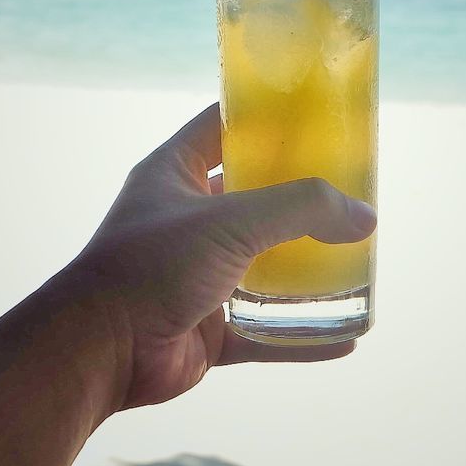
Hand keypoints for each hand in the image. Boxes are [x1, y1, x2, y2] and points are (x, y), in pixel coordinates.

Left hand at [65, 104, 376, 409]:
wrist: (101, 351)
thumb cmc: (152, 266)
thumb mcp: (231, 221)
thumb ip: (299, 210)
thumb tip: (364, 215)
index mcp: (174, 173)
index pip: (222, 127)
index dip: (264, 117)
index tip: (315, 113)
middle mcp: (185, 220)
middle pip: (253, 198)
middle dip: (299, 198)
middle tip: (350, 191)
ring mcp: (196, 275)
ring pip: (263, 266)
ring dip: (305, 268)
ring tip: (355, 259)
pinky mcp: (208, 328)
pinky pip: (267, 329)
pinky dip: (303, 334)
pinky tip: (346, 337)